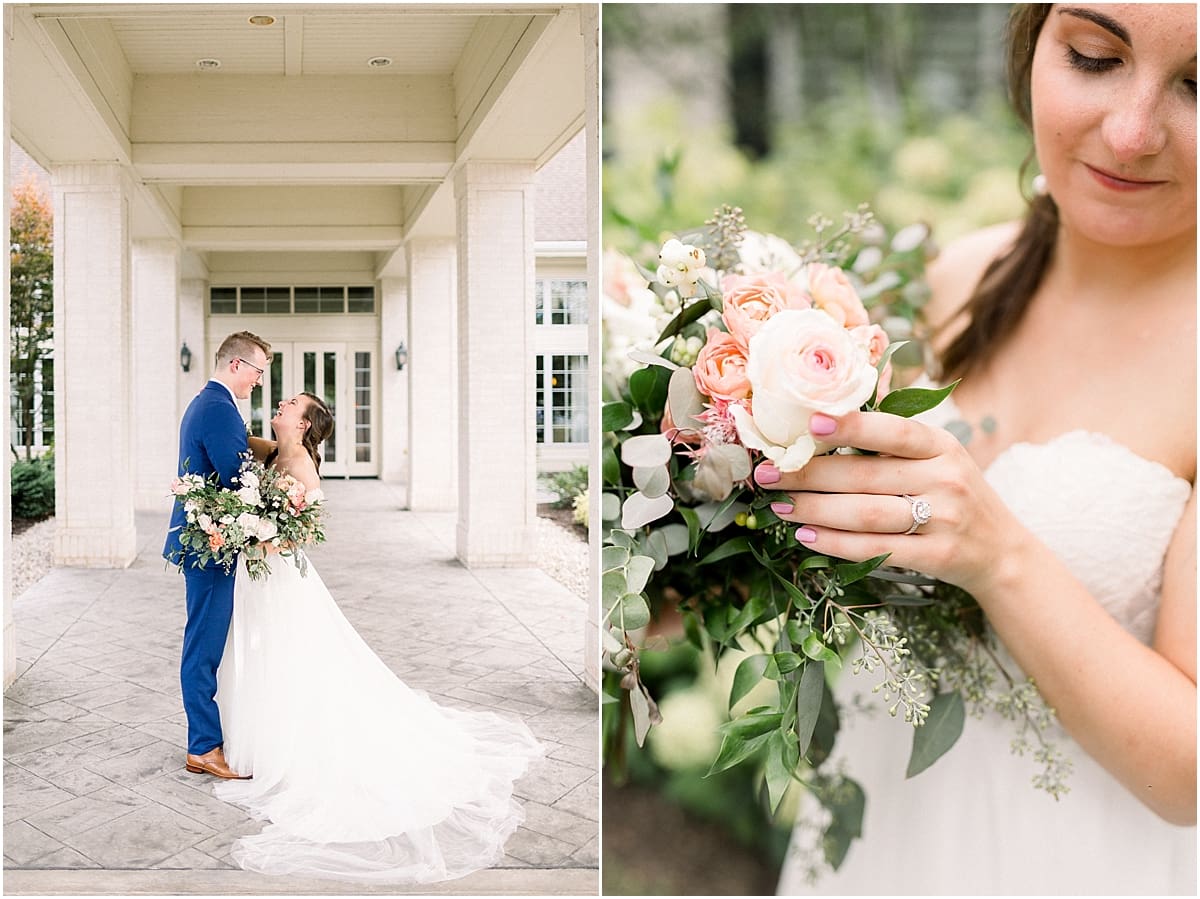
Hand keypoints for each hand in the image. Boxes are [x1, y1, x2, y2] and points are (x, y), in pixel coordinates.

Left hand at [758, 411, 1026, 594]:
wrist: (1001, 552)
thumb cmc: (953, 495)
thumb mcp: (938, 458)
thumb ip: (893, 443)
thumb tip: (823, 422)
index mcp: (942, 446)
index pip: (893, 431)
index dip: (851, 427)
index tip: (810, 424)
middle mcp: (945, 478)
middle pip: (865, 476)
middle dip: (809, 474)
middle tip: (767, 473)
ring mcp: (944, 519)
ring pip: (865, 514)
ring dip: (815, 510)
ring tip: (779, 506)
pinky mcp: (936, 556)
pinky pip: (875, 549)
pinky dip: (836, 544)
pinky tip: (806, 537)